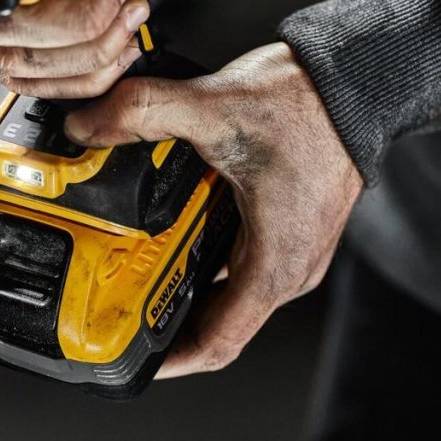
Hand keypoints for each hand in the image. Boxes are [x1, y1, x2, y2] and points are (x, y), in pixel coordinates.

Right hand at [0, 0, 189, 98]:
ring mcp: (1, 10)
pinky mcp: (22, 38)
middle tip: (130, 3)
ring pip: (21, 68)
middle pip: (7, 39)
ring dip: (90, 61)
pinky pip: (35, 82)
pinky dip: (85, 79)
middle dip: (85, 37)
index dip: (70, 11)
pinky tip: (116, 50)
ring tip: (128, 22)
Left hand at [63, 43, 363, 376]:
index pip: (216, 344)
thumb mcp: (214, 107)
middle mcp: (287, 269)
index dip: (167, 360)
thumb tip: (85, 127)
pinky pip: (232, 257)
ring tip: (128, 262)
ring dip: (176, 278)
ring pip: (221, 288)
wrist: (354, 79)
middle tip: (111, 299)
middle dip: (158, 314)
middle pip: (212, 320)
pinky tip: (167, 221)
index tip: (126, 358)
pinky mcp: (283, 227)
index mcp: (275, 266)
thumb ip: (141, 113)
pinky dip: (196, 248)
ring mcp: (289, 250)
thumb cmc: (312, 106)